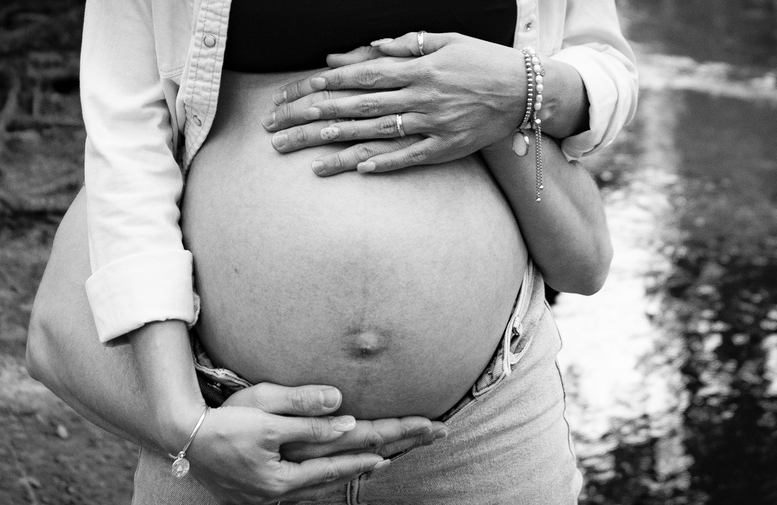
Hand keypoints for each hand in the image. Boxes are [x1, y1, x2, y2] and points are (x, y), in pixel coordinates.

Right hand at [186, 383, 447, 504]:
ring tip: (389, 458)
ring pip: (329, 481)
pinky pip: (309, 488)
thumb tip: (345, 410)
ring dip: (360, 467)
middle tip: (424, 435)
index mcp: (289, 468)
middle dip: (388, 449)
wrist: (183, 440)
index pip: (346, 453)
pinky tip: (339, 472)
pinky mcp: (264, 490)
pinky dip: (331, 478)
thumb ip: (304, 411)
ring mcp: (275, 492)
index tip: (413, 434)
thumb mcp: (262, 408)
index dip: (382, 443)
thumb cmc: (223, 420)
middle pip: (345, 467)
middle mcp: (287, 486)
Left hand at [262, 32, 526, 175]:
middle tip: (276, 130)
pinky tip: (349, 167)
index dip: (320, 86)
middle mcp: (417, 96)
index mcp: (414, 68)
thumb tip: (357, 53)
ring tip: (300, 155)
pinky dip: (380, 163)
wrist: (525, 91)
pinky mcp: (444, 149)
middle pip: (355, 107)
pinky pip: (407, 158)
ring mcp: (430, 125)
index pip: (357, 76)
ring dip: (334, 145)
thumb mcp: (442, 40)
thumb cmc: (480, 61)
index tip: (288, 96)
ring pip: (374, 135)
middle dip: (311, 118)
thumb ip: (400, 46)